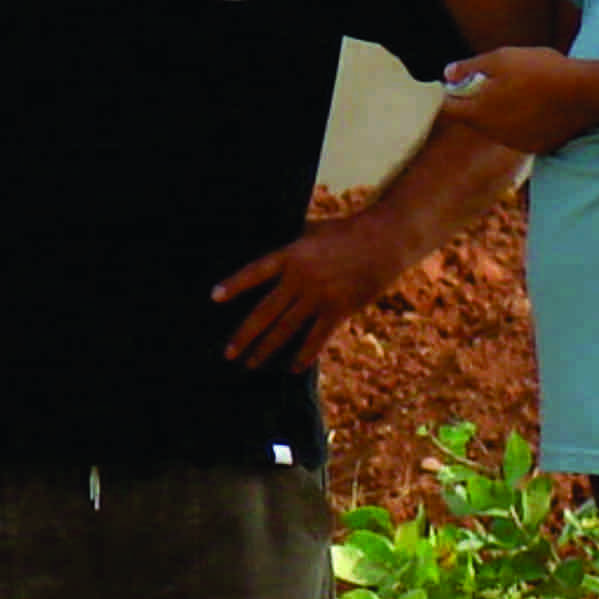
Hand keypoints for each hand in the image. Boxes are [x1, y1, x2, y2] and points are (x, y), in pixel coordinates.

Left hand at [214, 211, 408, 367]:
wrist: (384, 240)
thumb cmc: (346, 232)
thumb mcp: (312, 230)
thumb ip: (291, 246)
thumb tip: (270, 257)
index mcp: (291, 254)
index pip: (255, 272)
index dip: (235, 284)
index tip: (214, 297)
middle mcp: (301, 278)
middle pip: (266, 312)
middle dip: (244, 335)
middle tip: (228, 354)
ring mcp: (319, 296)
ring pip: (287, 329)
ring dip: (266, 349)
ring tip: (251, 364)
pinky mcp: (339, 309)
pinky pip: (317, 338)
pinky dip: (304, 355)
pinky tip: (292, 368)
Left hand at [435, 47, 582, 156]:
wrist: (583, 93)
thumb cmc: (540, 70)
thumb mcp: (501, 58)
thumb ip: (470, 67)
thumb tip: (447, 74)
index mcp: (479, 112)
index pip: (449, 107)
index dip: (451, 92)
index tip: (462, 79)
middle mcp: (493, 133)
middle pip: (473, 117)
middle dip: (478, 100)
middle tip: (499, 78)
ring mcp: (515, 142)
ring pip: (497, 126)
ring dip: (501, 111)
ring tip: (523, 90)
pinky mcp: (536, 146)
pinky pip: (519, 133)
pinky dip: (522, 121)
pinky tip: (538, 105)